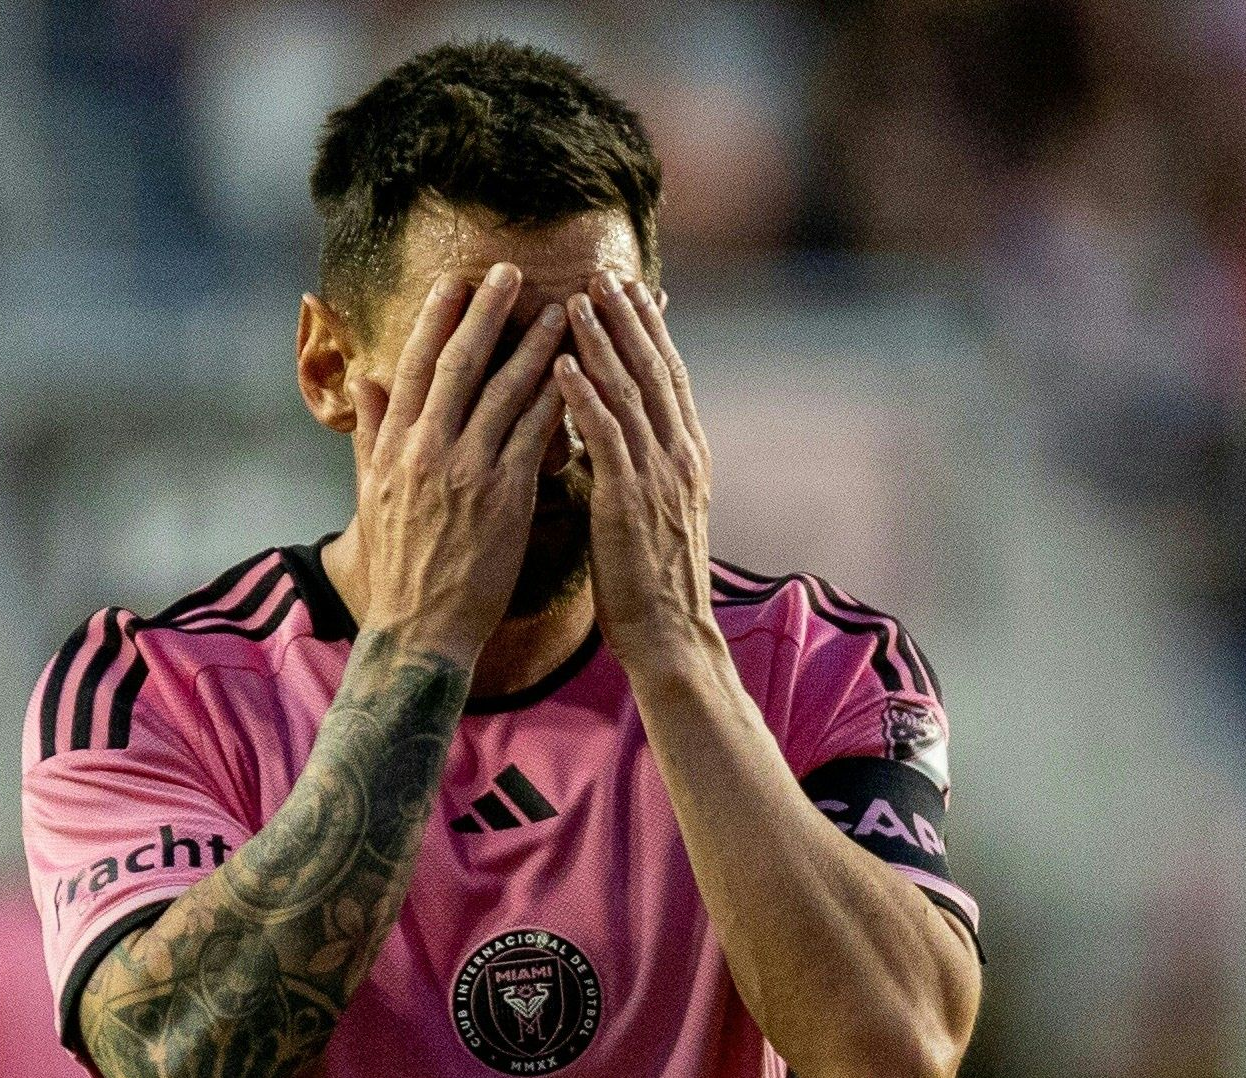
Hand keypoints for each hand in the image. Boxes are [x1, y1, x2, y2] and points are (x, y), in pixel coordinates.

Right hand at [350, 264, 567, 665]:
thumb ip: (372, 433)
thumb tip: (366, 382)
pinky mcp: (504, 497)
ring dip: (534, 347)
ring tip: (561, 310)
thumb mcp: (373, 493)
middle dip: (485, 314)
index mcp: (394, 445)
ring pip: (503, 393)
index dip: (436, 319)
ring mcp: (465, 471)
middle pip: (458, 365)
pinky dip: (556, 400)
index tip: (456, 281)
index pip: (415, 367)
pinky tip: (579, 373)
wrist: (420, 628)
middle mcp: (426, 449)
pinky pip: (534, 435)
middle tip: (511, 271)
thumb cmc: (401, 565)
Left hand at [556, 272, 720, 678]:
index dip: (648, 330)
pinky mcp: (631, 502)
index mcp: (684, 457)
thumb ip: (634, 466)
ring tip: (578, 298)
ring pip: (630, 392)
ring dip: (603, 341)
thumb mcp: (648, 511)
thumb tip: (610, 432)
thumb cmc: (648, 582)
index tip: (628, 288)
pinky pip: (607, 437)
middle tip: (603, 272)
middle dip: (628, 318)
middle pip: (654, 370)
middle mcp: (678, 456)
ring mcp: (658, 477)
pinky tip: (562, 364)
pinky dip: (585, 395)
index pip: (667, 377)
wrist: (669, 636)